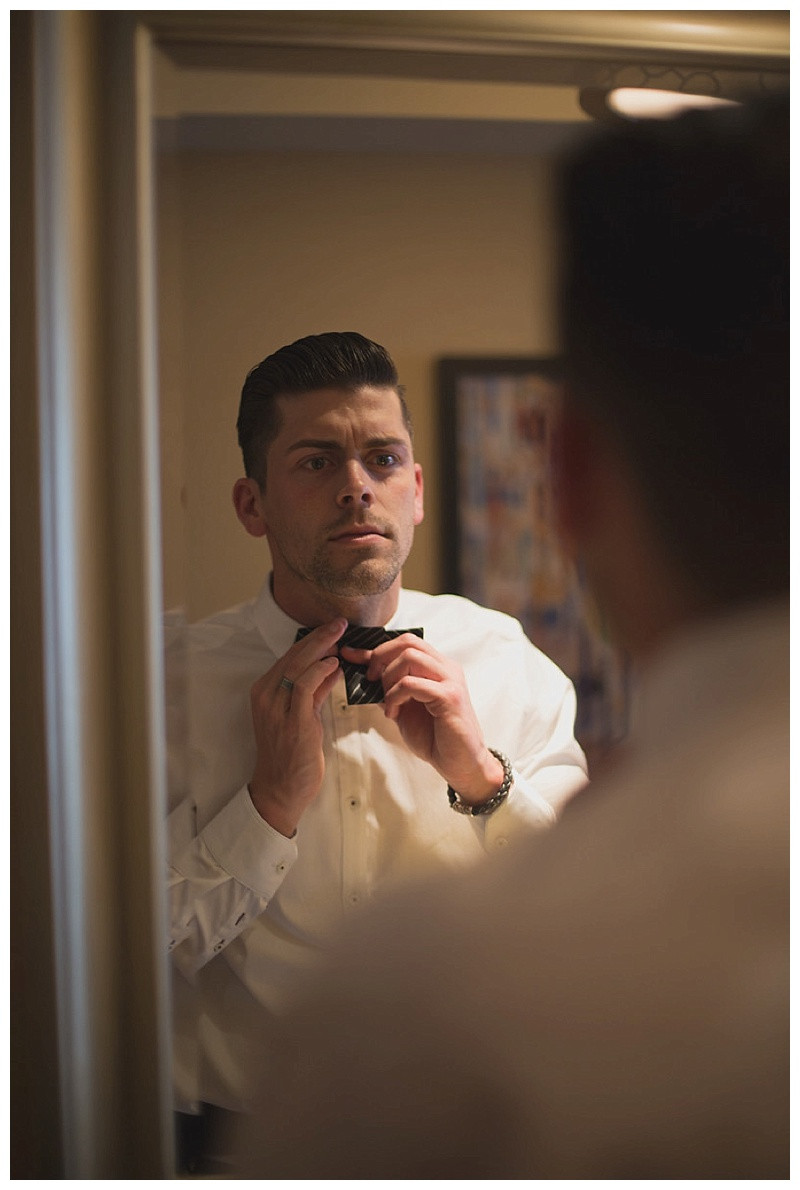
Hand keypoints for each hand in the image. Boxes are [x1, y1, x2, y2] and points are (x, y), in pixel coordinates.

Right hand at [248, 619, 345, 836]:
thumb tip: (332, 665)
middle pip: (293, 656)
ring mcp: (277, 709)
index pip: (289, 656)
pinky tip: (335, 664)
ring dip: (322, 648)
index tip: (332, 627)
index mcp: (264, 691)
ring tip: (342, 636)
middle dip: (319, 636)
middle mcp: (266, 696)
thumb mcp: (302, 715)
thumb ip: (314, 690)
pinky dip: (320, 672)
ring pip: (298, 667)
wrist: (280, 789)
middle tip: (340, 622)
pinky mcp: (292, 722)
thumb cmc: (291, 753)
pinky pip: (305, 688)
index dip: (312, 640)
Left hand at [340, 635, 503, 804]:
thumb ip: (390, 690)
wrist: (460, 763)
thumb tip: (364, 675)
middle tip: (370, 680)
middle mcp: (446, 668)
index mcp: (438, 667)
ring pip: (409, 657)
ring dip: (388, 679)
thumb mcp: (405, 708)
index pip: (406, 642)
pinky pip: (411, 684)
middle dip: (380, 657)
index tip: (351, 655)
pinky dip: (395, 696)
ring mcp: (450, 680)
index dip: (376, 647)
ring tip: (387, 703)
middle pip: (408, 642)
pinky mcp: (449, 697)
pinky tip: (393, 714)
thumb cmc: (435, 737)